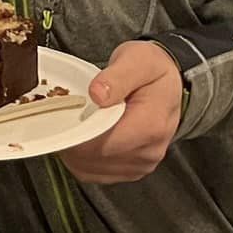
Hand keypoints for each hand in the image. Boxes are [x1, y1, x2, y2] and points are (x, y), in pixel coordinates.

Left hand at [59, 41, 184, 184]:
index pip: (102, 143)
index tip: (62, 113)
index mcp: (150, 125)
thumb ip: (118, 76)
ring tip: (74, 121)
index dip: (76, 131)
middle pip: (93, 157)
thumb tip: (98, 93)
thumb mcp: (139, 60)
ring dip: (73, 149)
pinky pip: (93, 172)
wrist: (169, 84)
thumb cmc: (153, 71)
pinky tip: (81, 135)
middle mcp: (148, 151)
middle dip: (71, 137)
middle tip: (63, 112)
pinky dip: (79, 157)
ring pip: (89, 168)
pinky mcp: (130, 169)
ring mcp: (140, 164)